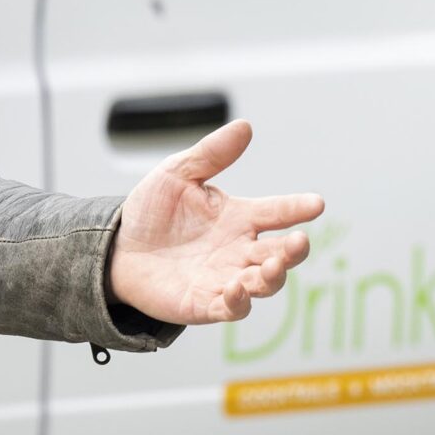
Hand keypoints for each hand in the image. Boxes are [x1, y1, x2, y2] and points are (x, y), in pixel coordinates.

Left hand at [108, 120, 323, 325]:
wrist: (118, 248)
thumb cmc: (152, 212)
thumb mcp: (177, 174)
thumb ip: (211, 154)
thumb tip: (244, 126)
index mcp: (238, 217)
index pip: (277, 212)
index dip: (297, 208)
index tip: (316, 204)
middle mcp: (239, 249)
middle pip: (279, 253)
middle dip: (294, 250)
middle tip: (300, 241)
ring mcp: (225, 278)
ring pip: (264, 283)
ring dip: (274, 276)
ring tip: (273, 266)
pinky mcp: (205, 303)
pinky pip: (231, 309)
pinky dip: (239, 302)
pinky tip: (236, 288)